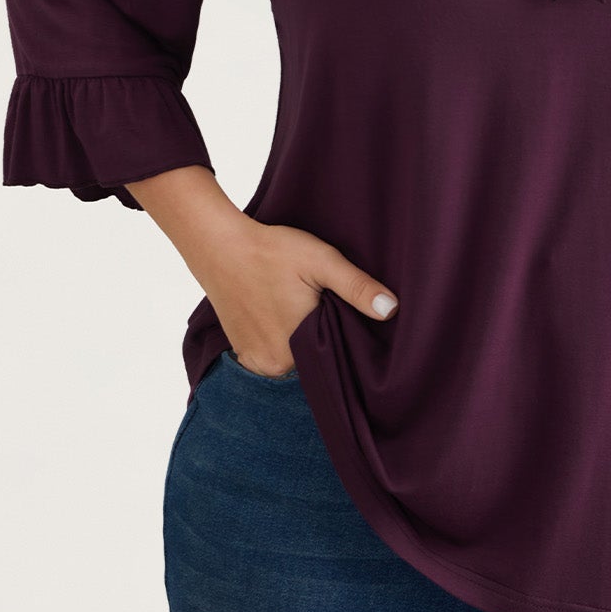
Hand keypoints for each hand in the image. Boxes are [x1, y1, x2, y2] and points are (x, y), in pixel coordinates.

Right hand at [203, 218, 399, 377]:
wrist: (220, 245)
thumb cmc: (271, 251)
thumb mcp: (322, 262)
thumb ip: (357, 288)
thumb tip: (391, 310)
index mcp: (295, 351)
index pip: (336, 360)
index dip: (348, 342)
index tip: (350, 320)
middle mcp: (274, 366)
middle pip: (314, 362)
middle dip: (326, 342)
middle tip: (327, 309)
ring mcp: (255, 362)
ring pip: (295, 360)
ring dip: (304, 343)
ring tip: (305, 311)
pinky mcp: (242, 353)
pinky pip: (275, 356)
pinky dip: (284, 342)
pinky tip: (285, 316)